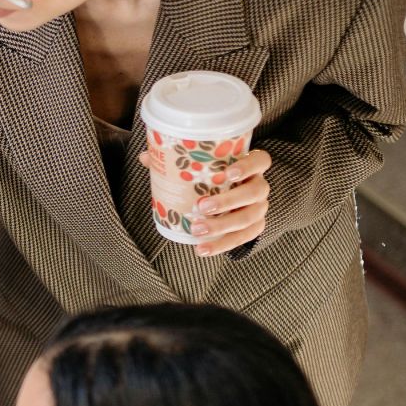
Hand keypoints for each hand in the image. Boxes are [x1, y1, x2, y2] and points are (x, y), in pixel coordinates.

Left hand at [139, 145, 271, 256]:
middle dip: (229, 200)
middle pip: (256, 192)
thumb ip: (175, 159)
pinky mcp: (255, 227)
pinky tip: (202, 249)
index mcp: (250, 165)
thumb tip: (144, 156)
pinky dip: (222, 245)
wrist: (229, 199)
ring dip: (222, 226)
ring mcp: (259, 208)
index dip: (248, 166)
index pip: (261, 161)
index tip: (228, 173)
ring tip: (197, 230)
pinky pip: (243, 239)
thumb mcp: (200, 166)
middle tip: (202, 207)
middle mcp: (259, 186)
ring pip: (249, 218)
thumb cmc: (212, 176)